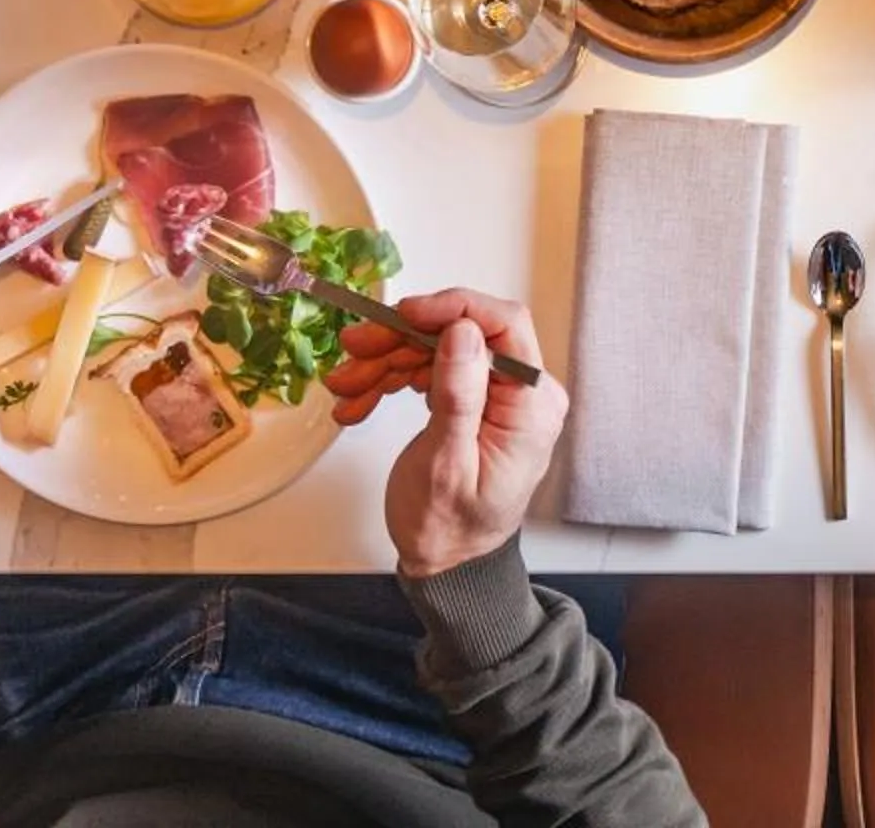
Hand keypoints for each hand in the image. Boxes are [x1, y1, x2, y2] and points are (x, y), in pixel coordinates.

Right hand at [321, 289, 568, 577]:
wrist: (445, 566)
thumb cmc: (450, 529)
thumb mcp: (447, 465)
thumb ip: (459, 396)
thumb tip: (464, 330)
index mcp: (531, 406)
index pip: (505, 327)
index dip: (453, 308)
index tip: (405, 313)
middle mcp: (520, 394)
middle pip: (459, 335)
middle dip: (402, 340)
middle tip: (354, 348)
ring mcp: (493, 397)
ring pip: (434, 351)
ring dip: (384, 363)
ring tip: (344, 386)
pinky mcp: (468, 402)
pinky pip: (426, 373)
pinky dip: (387, 382)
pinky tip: (357, 403)